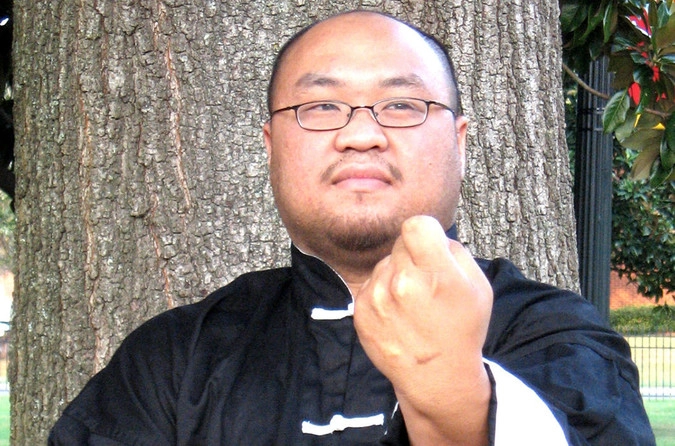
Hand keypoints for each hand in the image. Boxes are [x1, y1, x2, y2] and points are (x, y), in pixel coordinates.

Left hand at [354, 215, 492, 443]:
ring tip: (411, 303)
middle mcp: (402, 282)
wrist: (436, 376)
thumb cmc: (461, 330)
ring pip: (384, 263)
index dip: (426, 232)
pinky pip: (370, 284)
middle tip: (425, 281)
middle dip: (413, 256)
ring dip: (396, 275)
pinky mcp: (361, 310)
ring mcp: (377, 297)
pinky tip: (397, 314)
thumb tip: (434, 236)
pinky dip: (382, 293)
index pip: (416, 224)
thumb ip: (455, 251)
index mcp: (436, 273)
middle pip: (400, 243)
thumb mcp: (479, 287)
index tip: (430, 247)